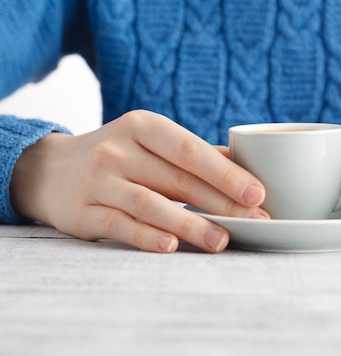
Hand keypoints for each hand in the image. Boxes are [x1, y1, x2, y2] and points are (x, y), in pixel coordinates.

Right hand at [10, 110, 267, 252]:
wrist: (50, 170)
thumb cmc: (119, 156)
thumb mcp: (150, 141)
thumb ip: (194, 154)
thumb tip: (245, 169)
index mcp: (143, 126)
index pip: (191, 150)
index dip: (226, 173)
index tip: (257, 193)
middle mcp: (119, 150)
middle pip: (178, 179)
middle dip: (221, 202)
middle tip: (254, 220)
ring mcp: (98, 180)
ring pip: (151, 203)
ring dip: (190, 224)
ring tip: (221, 241)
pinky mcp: (83, 211)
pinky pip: (120, 225)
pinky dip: (148, 236)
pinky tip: (172, 247)